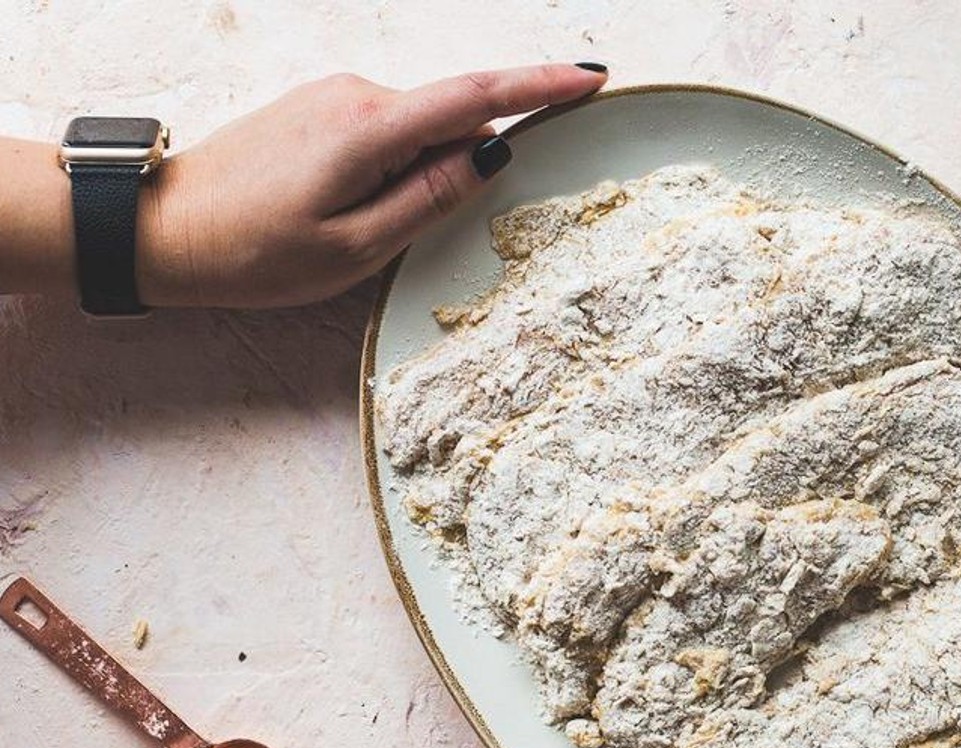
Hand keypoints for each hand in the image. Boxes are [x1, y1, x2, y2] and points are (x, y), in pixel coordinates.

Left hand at [135, 64, 607, 307]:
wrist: (160, 227)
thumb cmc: (253, 250)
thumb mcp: (355, 247)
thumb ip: (430, 199)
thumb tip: (491, 154)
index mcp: (370, 129)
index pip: (476, 96)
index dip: (541, 84)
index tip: (592, 77)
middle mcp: (356, 95)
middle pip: (450, 116)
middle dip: (469, 159)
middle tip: (417, 226)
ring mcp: (334, 97)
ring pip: (417, 129)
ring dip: (424, 172)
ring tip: (362, 229)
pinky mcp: (319, 110)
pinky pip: (388, 131)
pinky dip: (399, 164)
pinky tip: (357, 208)